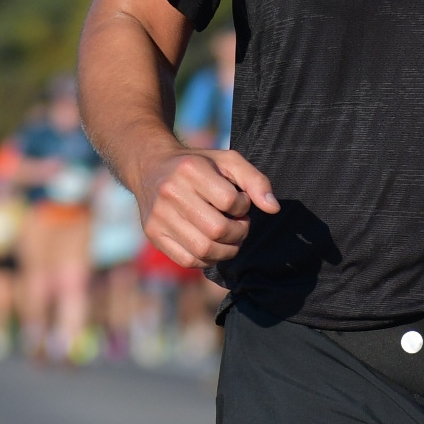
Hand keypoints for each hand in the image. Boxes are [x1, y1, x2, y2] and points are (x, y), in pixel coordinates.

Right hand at [139, 147, 278, 270]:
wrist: (150, 167)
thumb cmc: (198, 165)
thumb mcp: (227, 162)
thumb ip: (255, 181)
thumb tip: (273, 208)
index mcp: (190, 169)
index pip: (230, 201)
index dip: (244, 207)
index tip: (240, 202)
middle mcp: (171, 192)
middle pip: (218, 230)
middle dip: (239, 233)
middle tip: (239, 225)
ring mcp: (158, 215)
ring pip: (203, 250)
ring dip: (226, 250)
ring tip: (229, 238)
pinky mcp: (152, 233)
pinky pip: (187, 260)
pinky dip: (207, 260)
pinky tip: (212, 247)